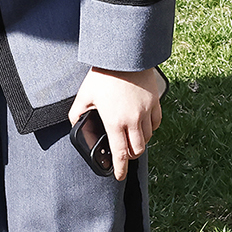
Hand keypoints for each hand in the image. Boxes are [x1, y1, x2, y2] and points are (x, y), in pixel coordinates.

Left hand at [69, 66, 165, 180]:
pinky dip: (151, 129)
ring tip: (133, 140)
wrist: (125, 55)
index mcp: (114, 121)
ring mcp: (146, 111)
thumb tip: (75, 124)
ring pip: (148, 138)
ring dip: (140, 143)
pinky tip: (145, 127)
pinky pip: (156, 122)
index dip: (120, 169)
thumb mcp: (84, 94)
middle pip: (137, 149)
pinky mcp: (154, 102)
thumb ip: (77, 113)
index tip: (119, 176)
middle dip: (131, 157)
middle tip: (125, 156)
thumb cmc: (104, 74)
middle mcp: (132, 120)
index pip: (120, 153)